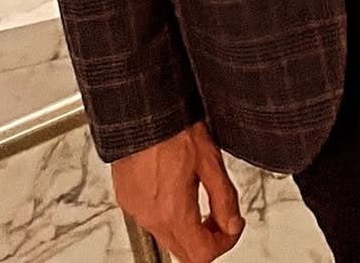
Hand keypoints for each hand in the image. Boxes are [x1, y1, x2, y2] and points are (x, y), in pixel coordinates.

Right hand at [111, 120, 244, 260]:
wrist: (141, 111)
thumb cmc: (173, 127)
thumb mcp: (210, 160)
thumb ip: (224, 198)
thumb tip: (232, 223)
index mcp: (172, 211)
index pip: (202, 255)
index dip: (225, 243)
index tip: (233, 225)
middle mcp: (150, 216)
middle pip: (183, 252)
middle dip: (207, 239)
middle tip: (220, 216)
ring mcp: (135, 209)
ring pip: (166, 237)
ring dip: (187, 226)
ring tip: (198, 196)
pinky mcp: (126, 198)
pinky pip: (150, 219)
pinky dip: (167, 213)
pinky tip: (175, 188)